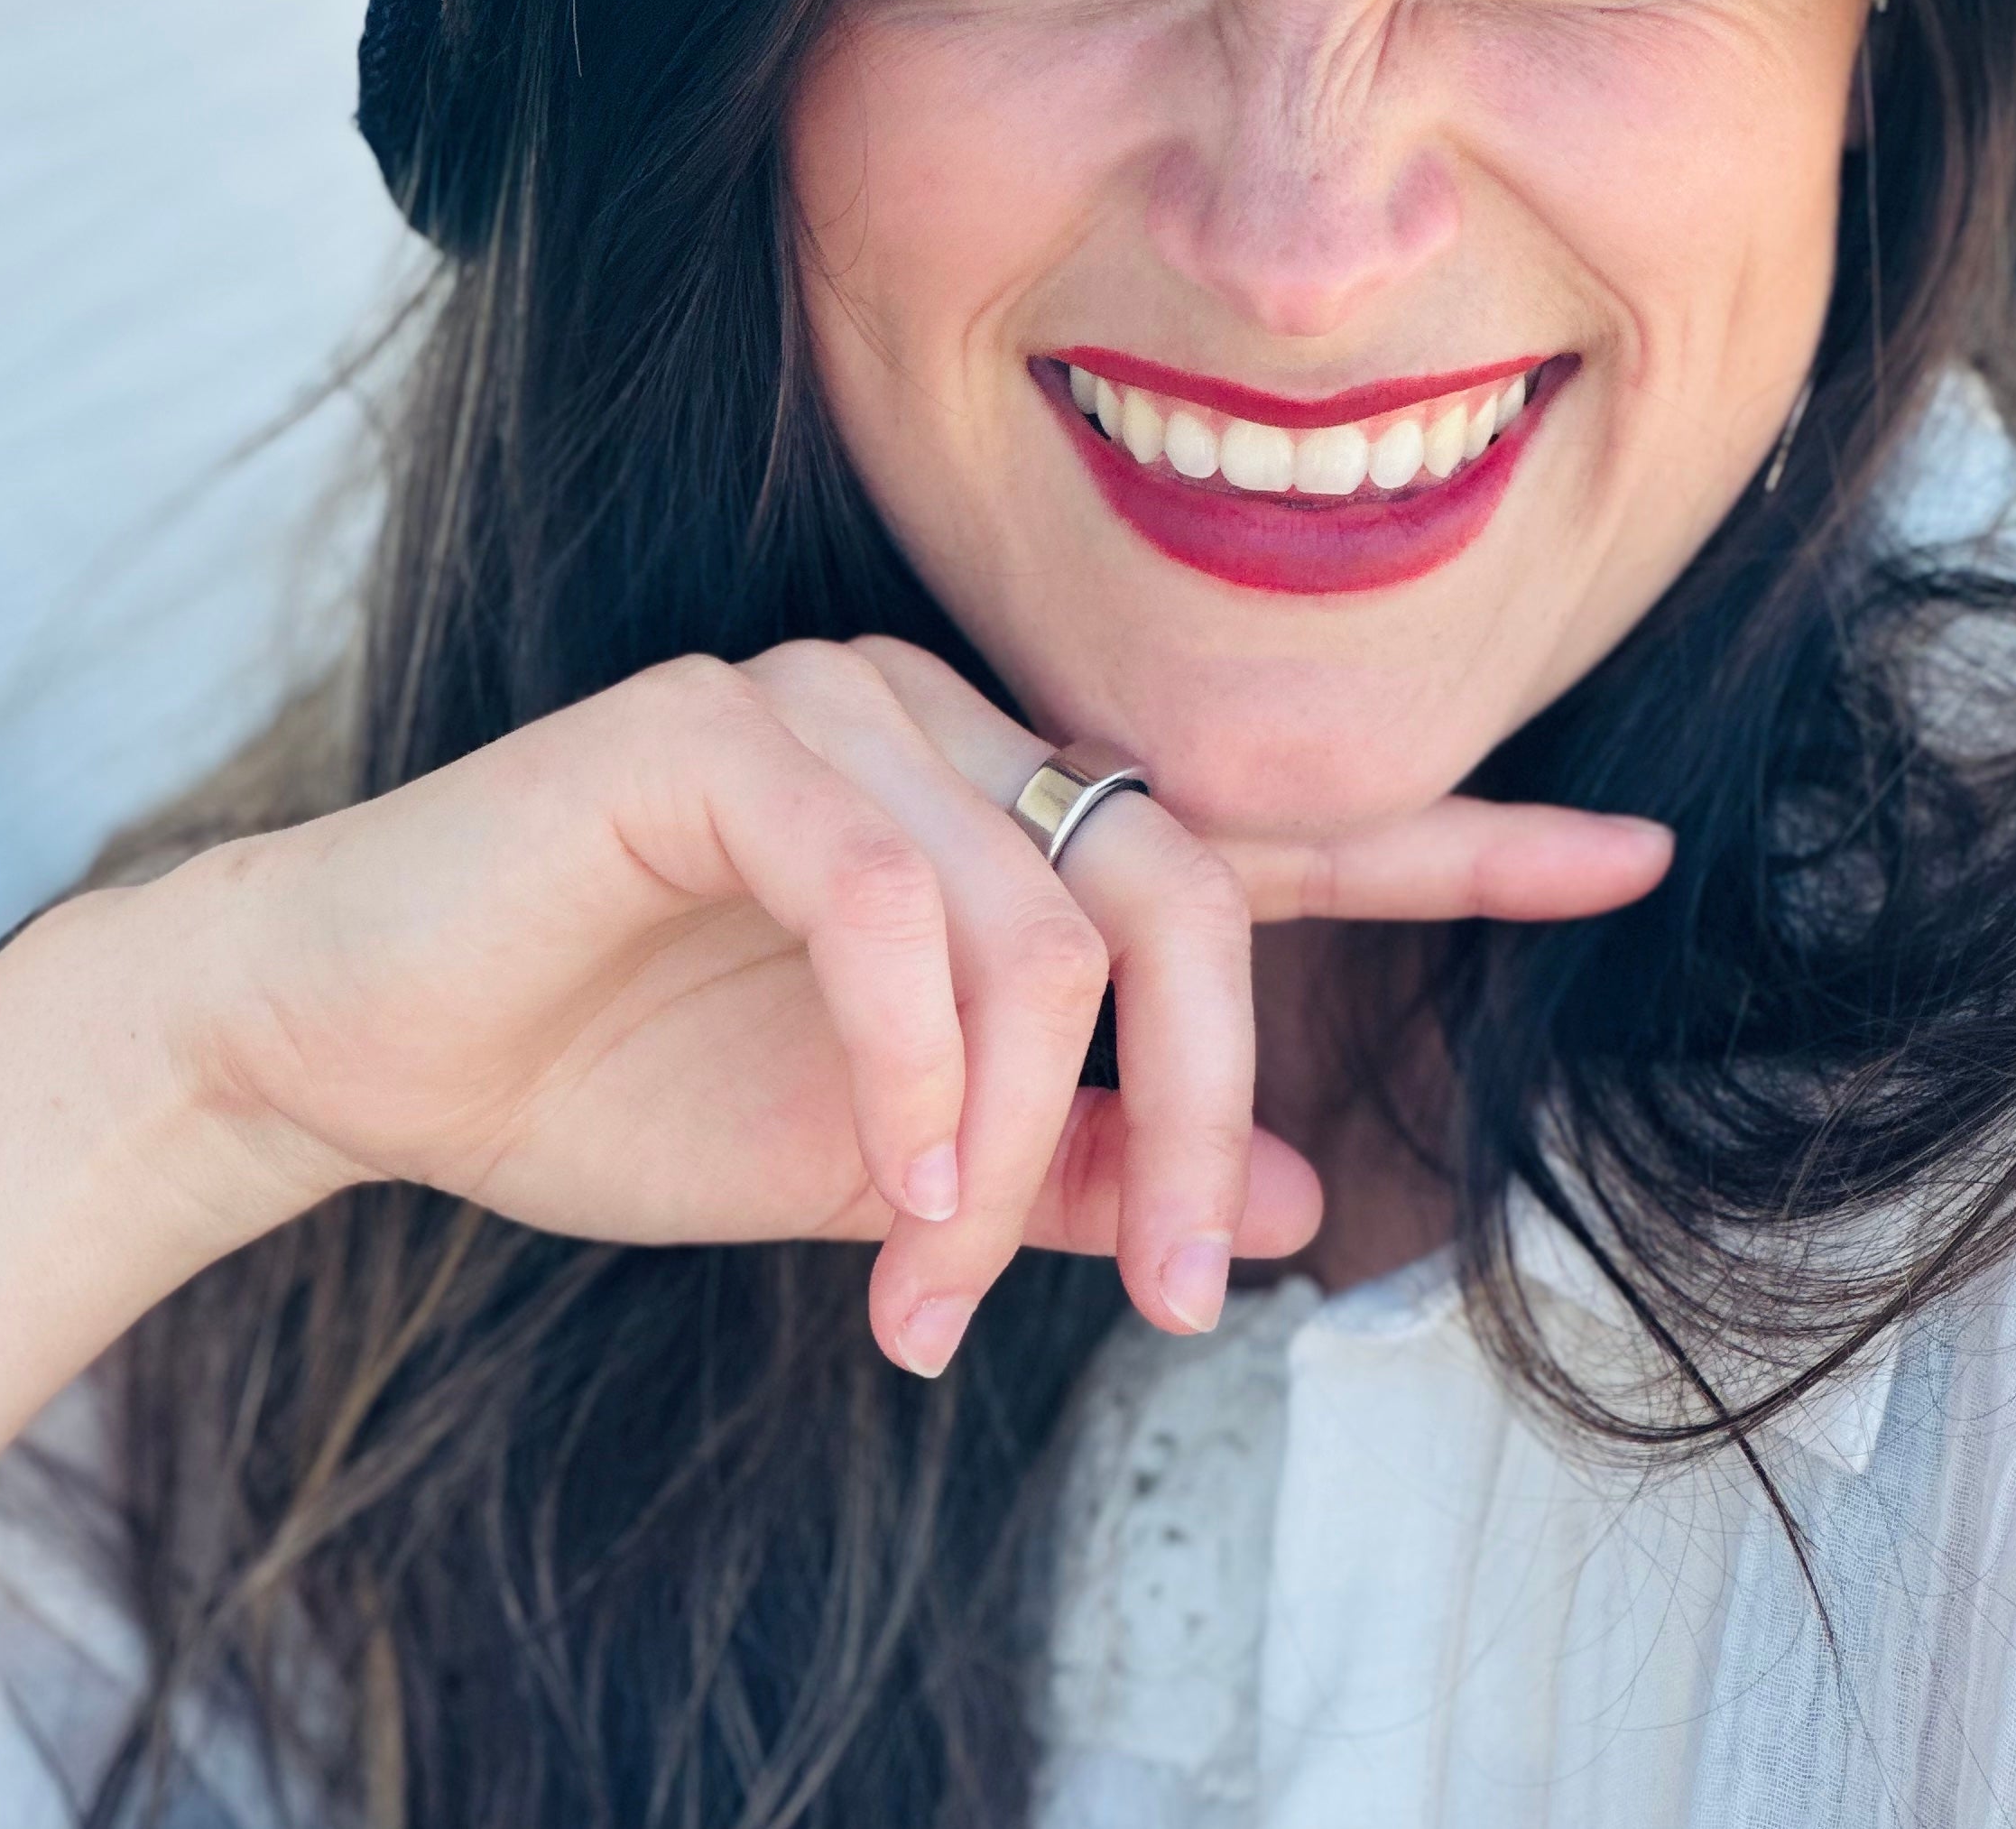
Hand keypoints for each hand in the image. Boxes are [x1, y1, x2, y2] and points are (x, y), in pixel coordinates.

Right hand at [173, 635, 1671, 1370]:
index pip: (1275, 836)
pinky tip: (885, 1176)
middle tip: (1186, 1305)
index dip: (1459, 845)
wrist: (377, 1038)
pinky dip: (919, 1064)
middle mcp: (965, 734)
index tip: (1638, 855)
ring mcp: (849, 710)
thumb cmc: (631, 1079)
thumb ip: (1094, 1169)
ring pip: (1054, 911)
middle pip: (1195, 889)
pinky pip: (900, 895)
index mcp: (1022, 827)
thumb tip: (1296, 1201)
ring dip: (1020, 1141)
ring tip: (932, 1285)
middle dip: (1207, 1111)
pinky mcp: (730, 728)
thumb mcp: (909, 1176)